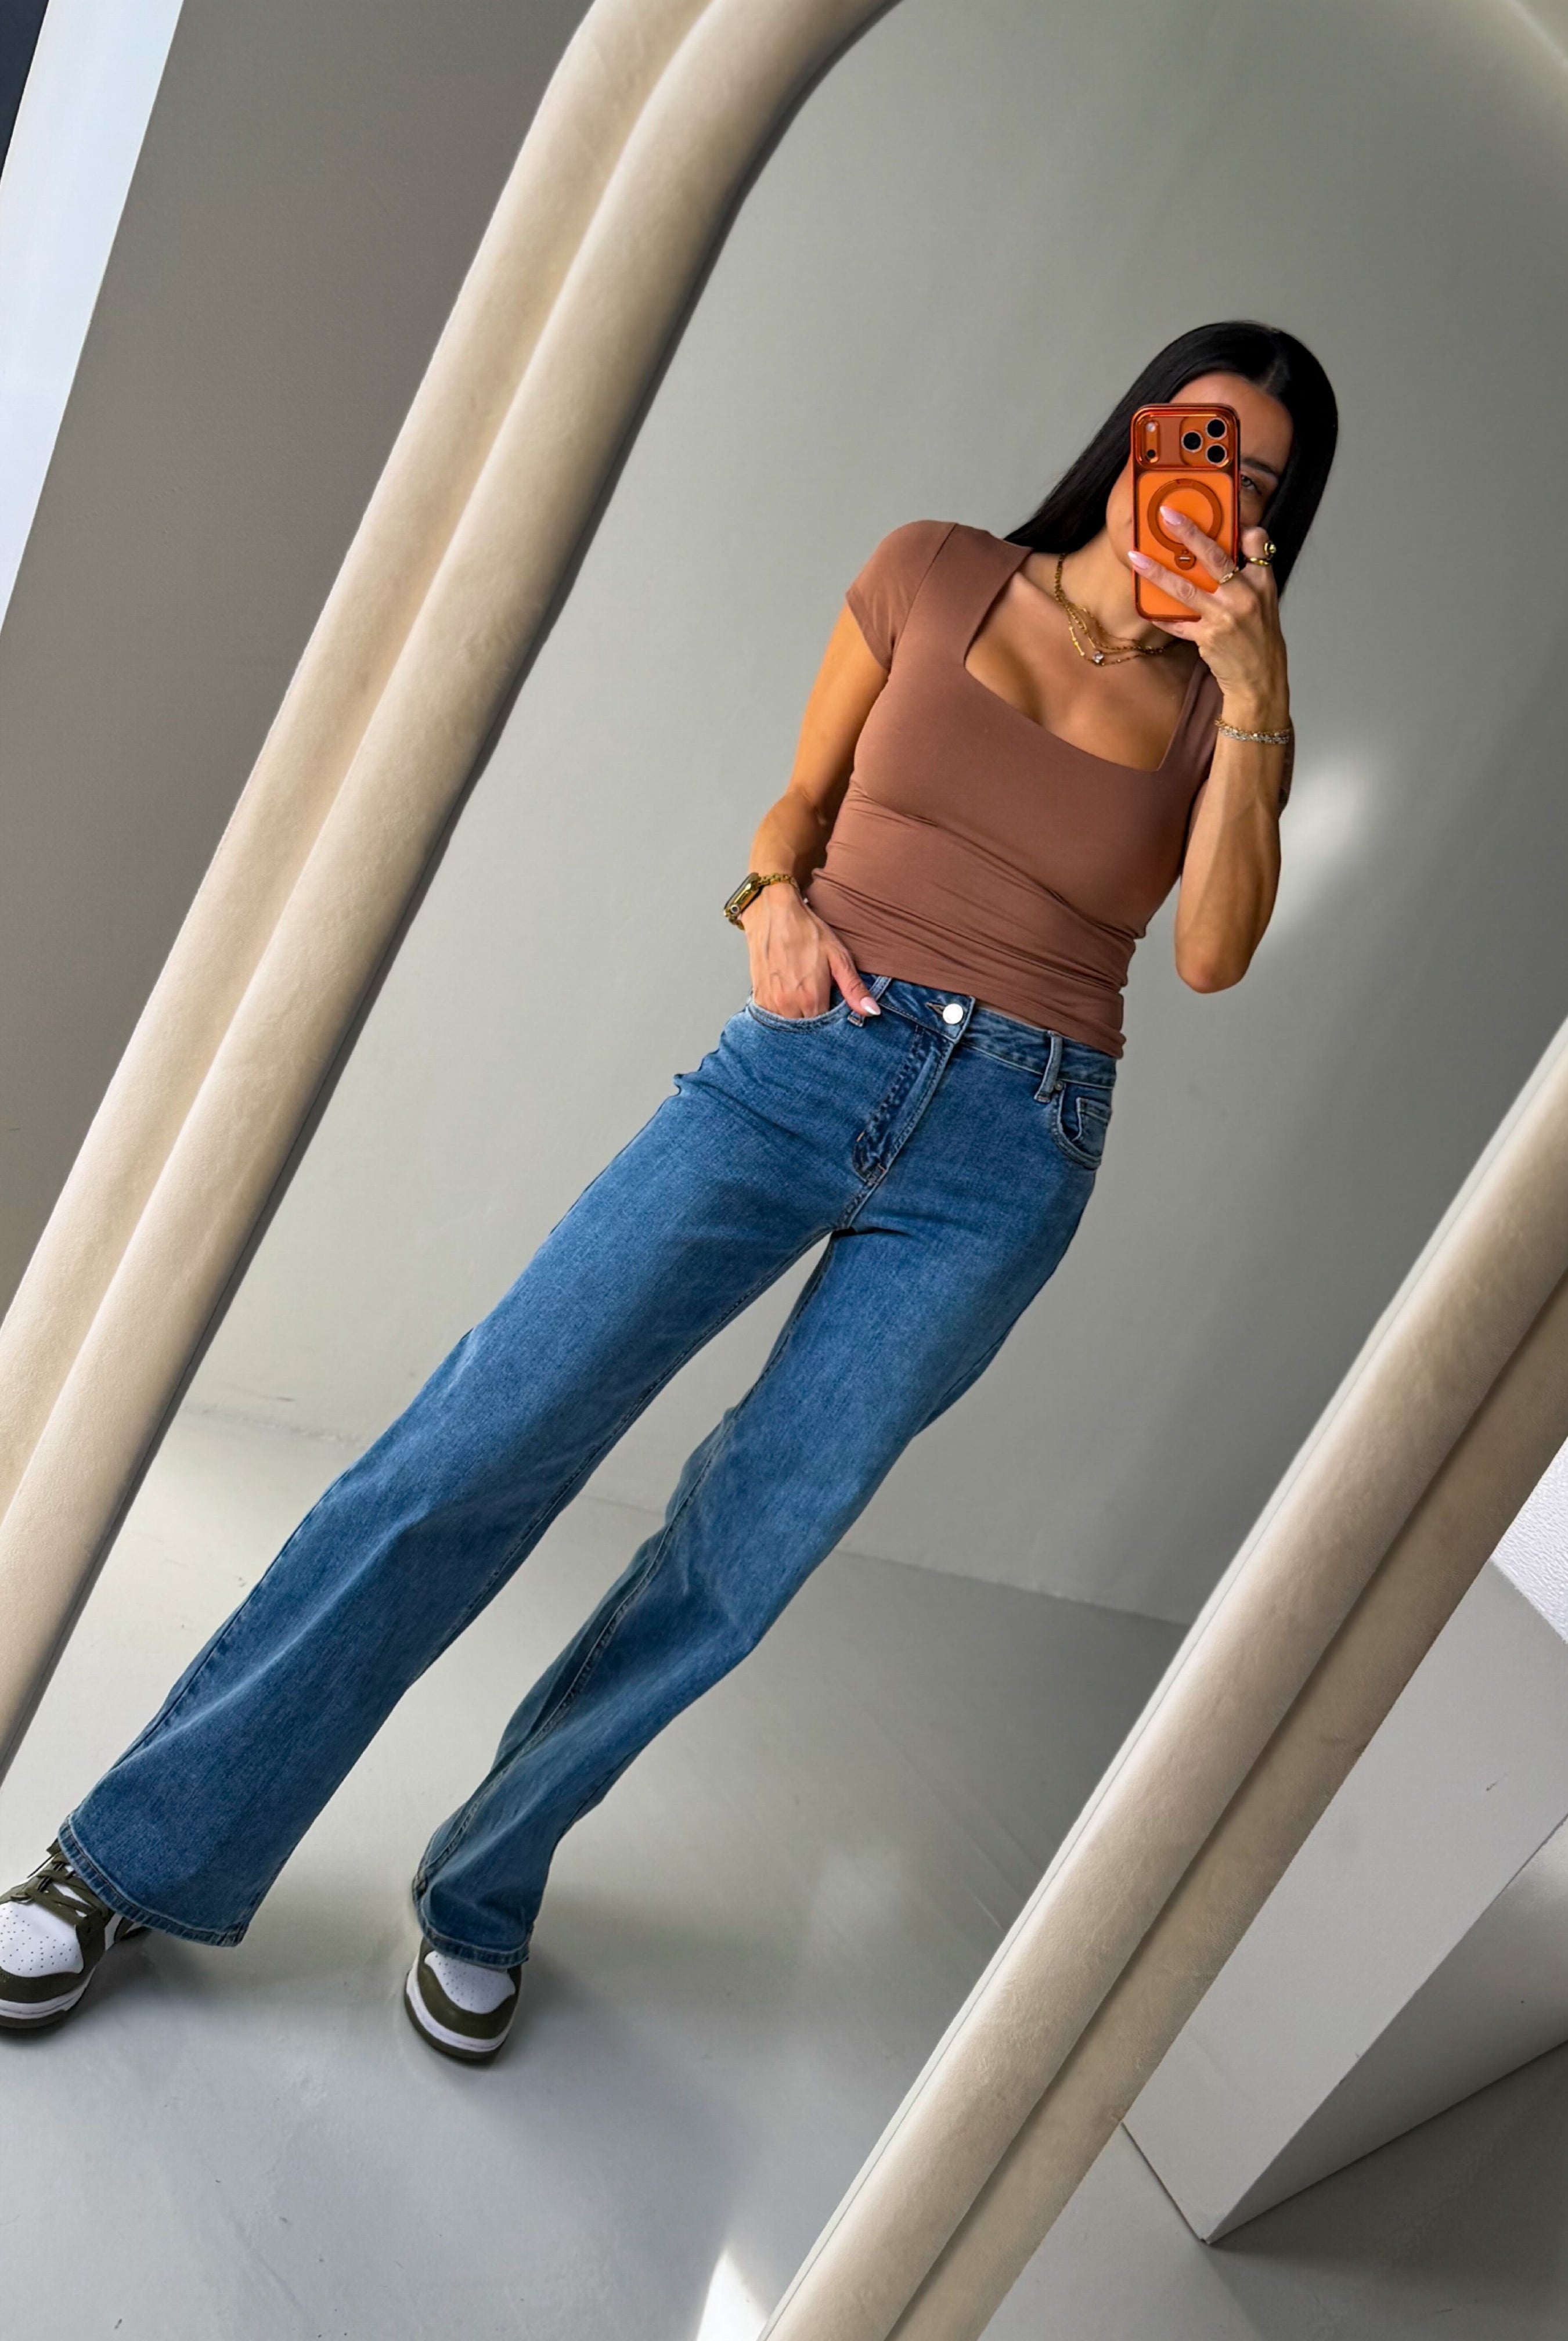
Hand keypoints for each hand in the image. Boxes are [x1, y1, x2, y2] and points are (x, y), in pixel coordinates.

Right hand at [741, 882, 879, 1016]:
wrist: (773, 912)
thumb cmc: (806, 931)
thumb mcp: (838, 956)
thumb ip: (854, 988)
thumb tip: (872, 1012)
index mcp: (811, 998)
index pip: (825, 1029)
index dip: (832, 1023)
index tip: (834, 1008)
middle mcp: (788, 1005)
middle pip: (806, 1029)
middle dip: (815, 1022)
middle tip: (820, 1001)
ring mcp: (770, 1002)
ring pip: (788, 1024)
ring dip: (798, 1018)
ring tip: (805, 998)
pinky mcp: (758, 996)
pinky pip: (772, 1016)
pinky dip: (781, 1012)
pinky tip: (789, 997)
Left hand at [1128, 514, 1288, 723]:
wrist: (1260, 677)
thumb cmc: (1260, 636)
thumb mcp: (1266, 599)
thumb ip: (1253, 569)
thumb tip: (1243, 535)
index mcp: (1261, 584)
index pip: (1254, 546)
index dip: (1238, 527)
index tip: (1221, 508)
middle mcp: (1243, 597)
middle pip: (1213, 558)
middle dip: (1189, 534)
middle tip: (1167, 515)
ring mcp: (1224, 618)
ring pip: (1185, 589)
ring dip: (1158, 572)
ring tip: (1136, 558)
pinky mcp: (1207, 638)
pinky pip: (1177, 623)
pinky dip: (1161, 615)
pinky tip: (1144, 604)